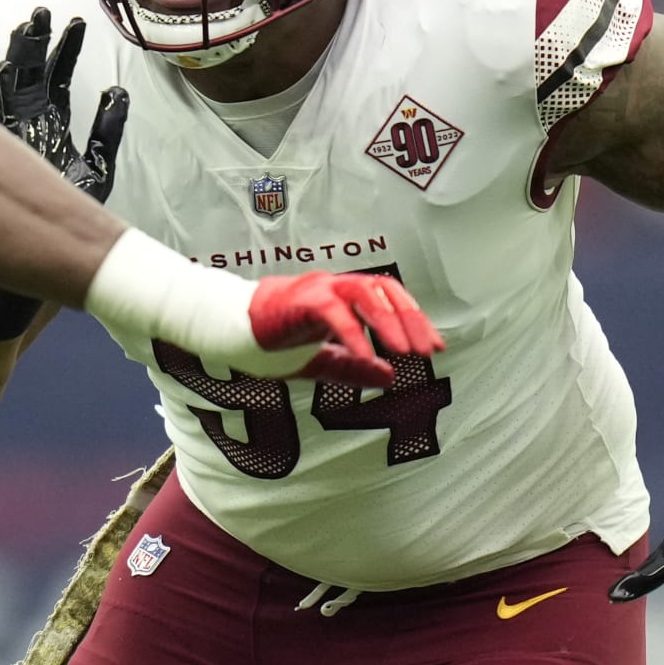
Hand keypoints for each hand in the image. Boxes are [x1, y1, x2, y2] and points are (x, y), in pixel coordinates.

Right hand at [0, 6, 127, 203]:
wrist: (46, 245)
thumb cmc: (69, 209)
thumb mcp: (99, 165)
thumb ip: (108, 130)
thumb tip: (119, 91)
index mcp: (53, 123)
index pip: (60, 78)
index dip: (67, 50)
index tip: (77, 23)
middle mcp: (30, 122)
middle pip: (30, 72)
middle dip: (36, 41)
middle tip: (42, 11)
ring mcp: (13, 132)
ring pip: (12, 84)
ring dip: (19, 55)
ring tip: (27, 27)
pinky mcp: (4, 147)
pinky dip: (2, 90)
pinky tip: (7, 68)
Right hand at [246, 271, 444, 386]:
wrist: (228, 331)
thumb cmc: (270, 341)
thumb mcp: (320, 361)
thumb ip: (353, 368)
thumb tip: (391, 377)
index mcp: (342, 298)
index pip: (389, 297)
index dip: (415, 319)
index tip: (435, 347)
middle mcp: (333, 287)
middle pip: (384, 290)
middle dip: (411, 320)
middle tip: (429, 352)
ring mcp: (317, 289)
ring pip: (364, 293)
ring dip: (389, 322)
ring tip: (406, 352)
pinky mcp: (299, 300)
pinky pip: (333, 311)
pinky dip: (353, 333)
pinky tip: (367, 355)